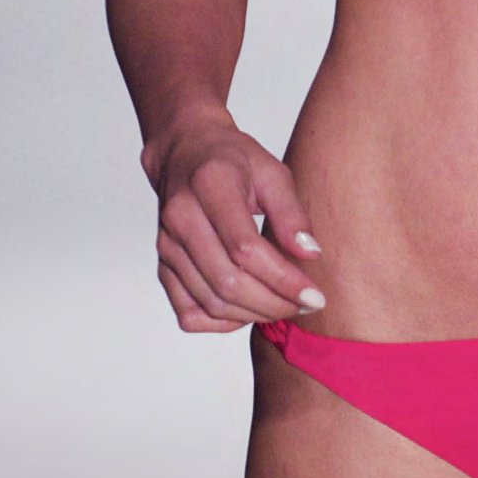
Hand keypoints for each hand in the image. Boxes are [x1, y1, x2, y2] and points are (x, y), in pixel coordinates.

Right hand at [144, 112, 325, 336]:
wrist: (183, 155)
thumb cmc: (232, 161)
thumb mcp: (272, 172)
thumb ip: (291, 213)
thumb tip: (310, 254)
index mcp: (209, 186)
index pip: (245, 248)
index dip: (283, 280)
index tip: (314, 296)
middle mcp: (180, 218)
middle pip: (228, 282)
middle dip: (274, 304)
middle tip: (306, 305)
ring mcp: (167, 246)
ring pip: (211, 303)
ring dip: (254, 314)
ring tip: (285, 307)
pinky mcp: (163, 266)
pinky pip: (190, 313)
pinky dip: (223, 323)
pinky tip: (249, 310)